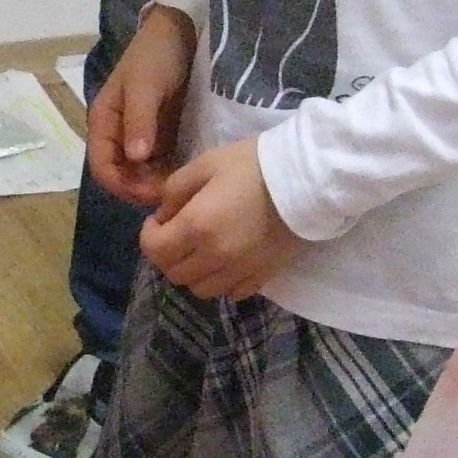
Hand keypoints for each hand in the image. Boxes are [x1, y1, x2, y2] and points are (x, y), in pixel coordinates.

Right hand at [87, 7, 194, 206]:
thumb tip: (135, 158)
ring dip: (155, 184)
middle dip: (140, 189)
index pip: (102, 168)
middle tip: (170, 195)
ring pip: (139, 174)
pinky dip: (167, 173)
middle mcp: (117, 134)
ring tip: (180, 187)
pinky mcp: (158, 135)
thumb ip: (140, 121)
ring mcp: (138, 136)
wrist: (181, 32)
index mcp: (104, 122)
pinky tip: (184, 175)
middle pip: (120, 176)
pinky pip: (158, 163)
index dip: (123, 186)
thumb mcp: (146, 86)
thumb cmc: (156, 56)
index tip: (151, 193)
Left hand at [139, 138, 293, 299]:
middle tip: (178, 233)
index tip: (159, 219)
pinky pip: (230, 293)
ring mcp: (239, 271)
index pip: (154, 250)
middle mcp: (214, 257)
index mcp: (196, 227)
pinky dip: (221, 281)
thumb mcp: (206, 164)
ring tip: (202, 249)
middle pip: (174, 274)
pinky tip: (227, 261)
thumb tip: (164, 214)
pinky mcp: (261, 276)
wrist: (308, 179)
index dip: (149, 235)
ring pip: (199, 289)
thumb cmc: (254, 165)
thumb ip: (175, 190)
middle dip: (168, 255)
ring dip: (193, 272)